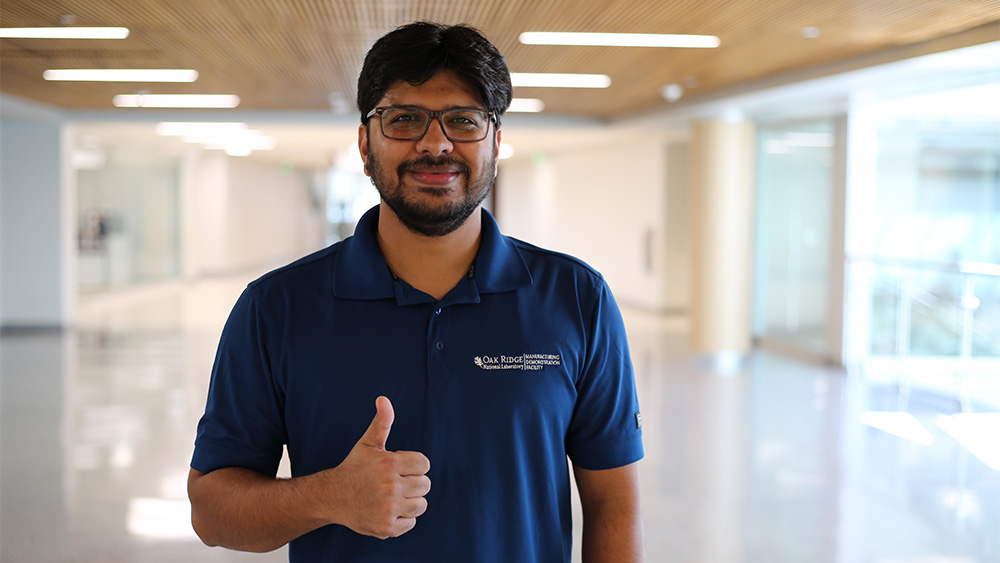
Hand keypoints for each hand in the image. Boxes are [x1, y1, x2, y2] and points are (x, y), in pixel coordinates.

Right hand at [329, 396, 430, 538]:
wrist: (332, 497)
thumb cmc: (354, 468)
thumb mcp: (367, 444)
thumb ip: (381, 422)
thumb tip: (384, 399)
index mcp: (390, 464)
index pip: (424, 465)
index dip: (414, 466)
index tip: (400, 468)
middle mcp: (390, 487)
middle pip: (425, 485)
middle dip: (413, 483)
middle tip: (396, 483)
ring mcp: (388, 508)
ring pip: (421, 505)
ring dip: (411, 501)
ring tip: (394, 497)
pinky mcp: (386, 527)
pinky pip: (411, 523)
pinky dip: (402, 519)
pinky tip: (388, 510)